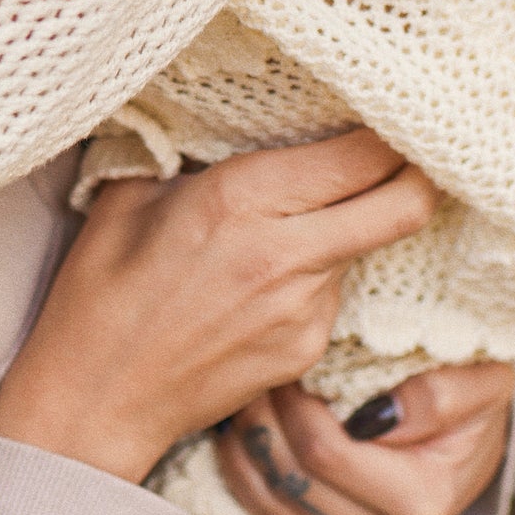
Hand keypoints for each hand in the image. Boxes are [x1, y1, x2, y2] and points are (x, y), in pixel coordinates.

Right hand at [0, 131, 437, 484]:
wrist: (92, 404)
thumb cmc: (100, 292)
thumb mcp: (135, 194)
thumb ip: (199, 149)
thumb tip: (245, 113)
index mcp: (241, 199)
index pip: (362, 154)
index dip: (393, 129)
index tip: (397, 110)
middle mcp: (285, 254)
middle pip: (404, 203)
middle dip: (421, 173)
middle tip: (416, 152)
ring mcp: (302, 310)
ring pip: (366, 245)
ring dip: (352, 224)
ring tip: (296, 223)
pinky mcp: (305, 351)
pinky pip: (335, 292)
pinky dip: (318, 274)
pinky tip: (266, 281)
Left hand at [213, 361, 514, 514]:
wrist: (470, 451)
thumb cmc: (471, 406)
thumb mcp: (480, 380)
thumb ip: (439, 393)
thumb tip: (375, 417)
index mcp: (425, 501)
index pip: (326, 454)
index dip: (294, 404)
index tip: (287, 365)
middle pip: (292, 486)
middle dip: (262, 426)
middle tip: (254, 381)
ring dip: (242, 462)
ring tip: (238, 411)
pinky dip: (236, 508)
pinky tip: (227, 466)